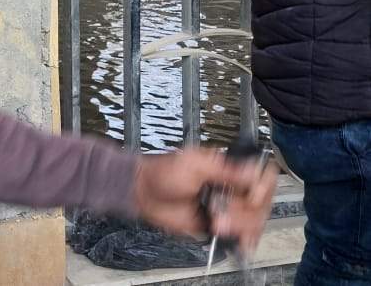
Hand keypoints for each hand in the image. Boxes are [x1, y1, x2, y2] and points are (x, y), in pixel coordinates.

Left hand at [133, 149, 276, 254]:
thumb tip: (252, 170)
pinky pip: (242, 235)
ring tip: (216, 223)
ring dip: (239, 225)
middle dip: (244, 211)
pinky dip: (243, 240)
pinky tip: (240, 242)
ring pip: (254, 220)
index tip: (251, 196)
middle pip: (261, 203)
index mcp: (229, 168)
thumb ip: (224, 169)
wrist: (145, 194)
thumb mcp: (194, 164)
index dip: (262, 189)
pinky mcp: (221, 224)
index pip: (262, 177)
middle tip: (222, 211)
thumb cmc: (163, 173)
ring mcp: (228, 207)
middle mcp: (232, 188)